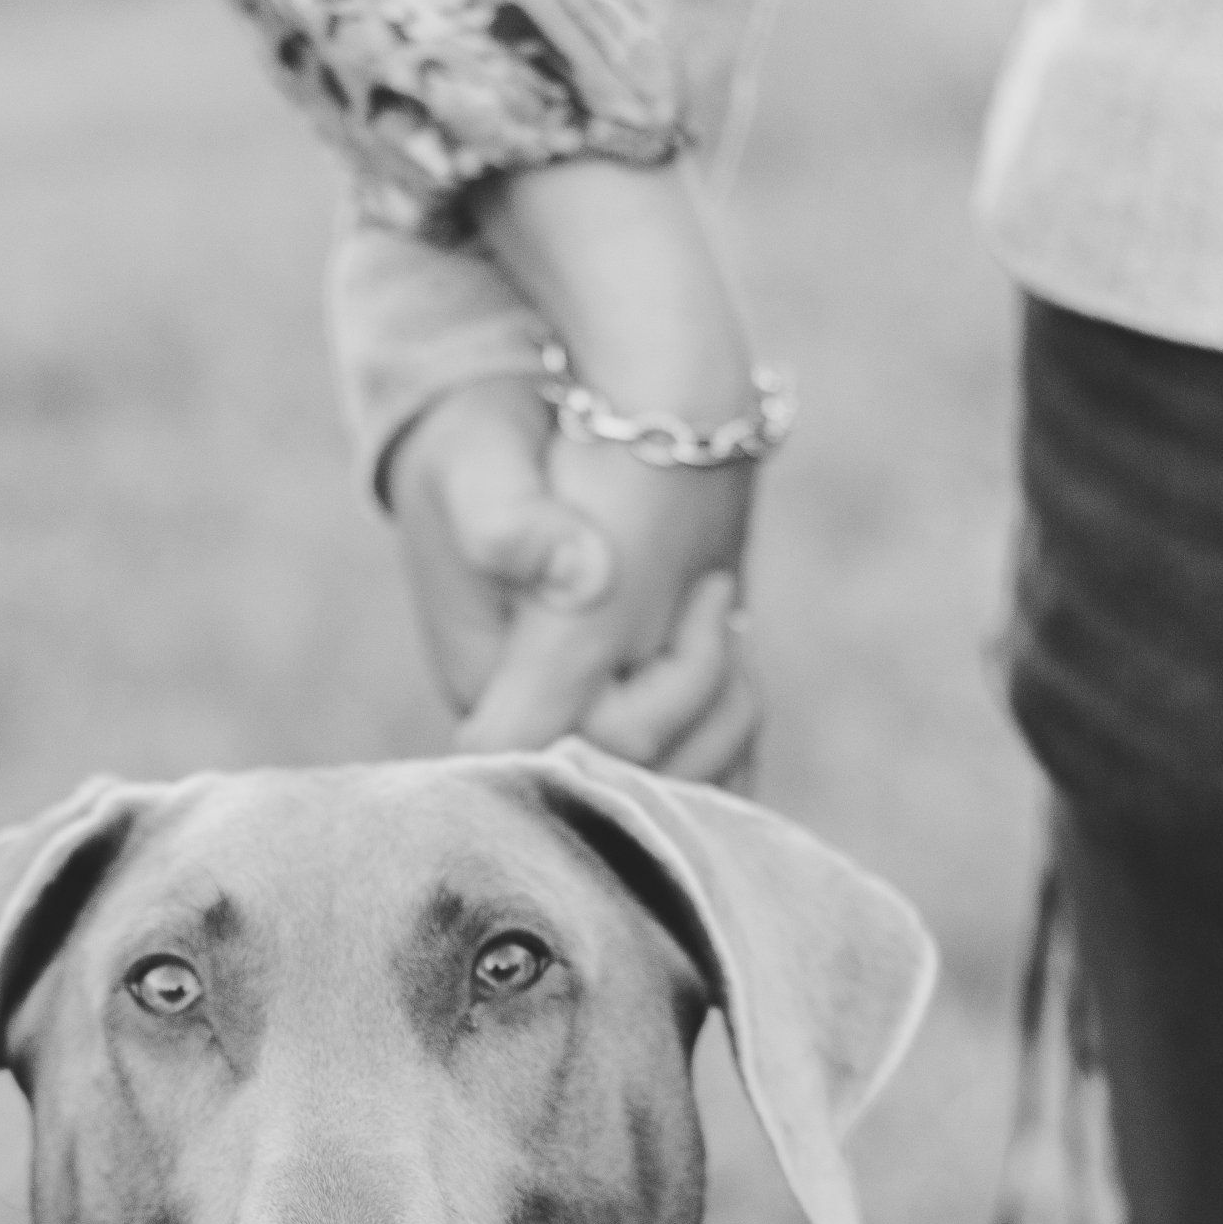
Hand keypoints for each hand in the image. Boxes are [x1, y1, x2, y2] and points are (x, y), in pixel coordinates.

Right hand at [386, 372, 759, 784]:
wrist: (501, 432)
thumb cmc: (478, 452)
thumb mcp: (480, 467)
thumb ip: (509, 522)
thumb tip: (584, 577)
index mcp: (495, 688)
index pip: (565, 767)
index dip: (643, 724)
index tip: (694, 603)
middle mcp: (542, 721)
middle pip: (634, 791)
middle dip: (702, 706)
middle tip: (718, 594)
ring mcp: (585, 721)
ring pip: (674, 791)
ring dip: (728, 719)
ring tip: (730, 615)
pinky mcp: (625, 709)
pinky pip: (694, 774)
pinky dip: (734, 737)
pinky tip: (743, 664)